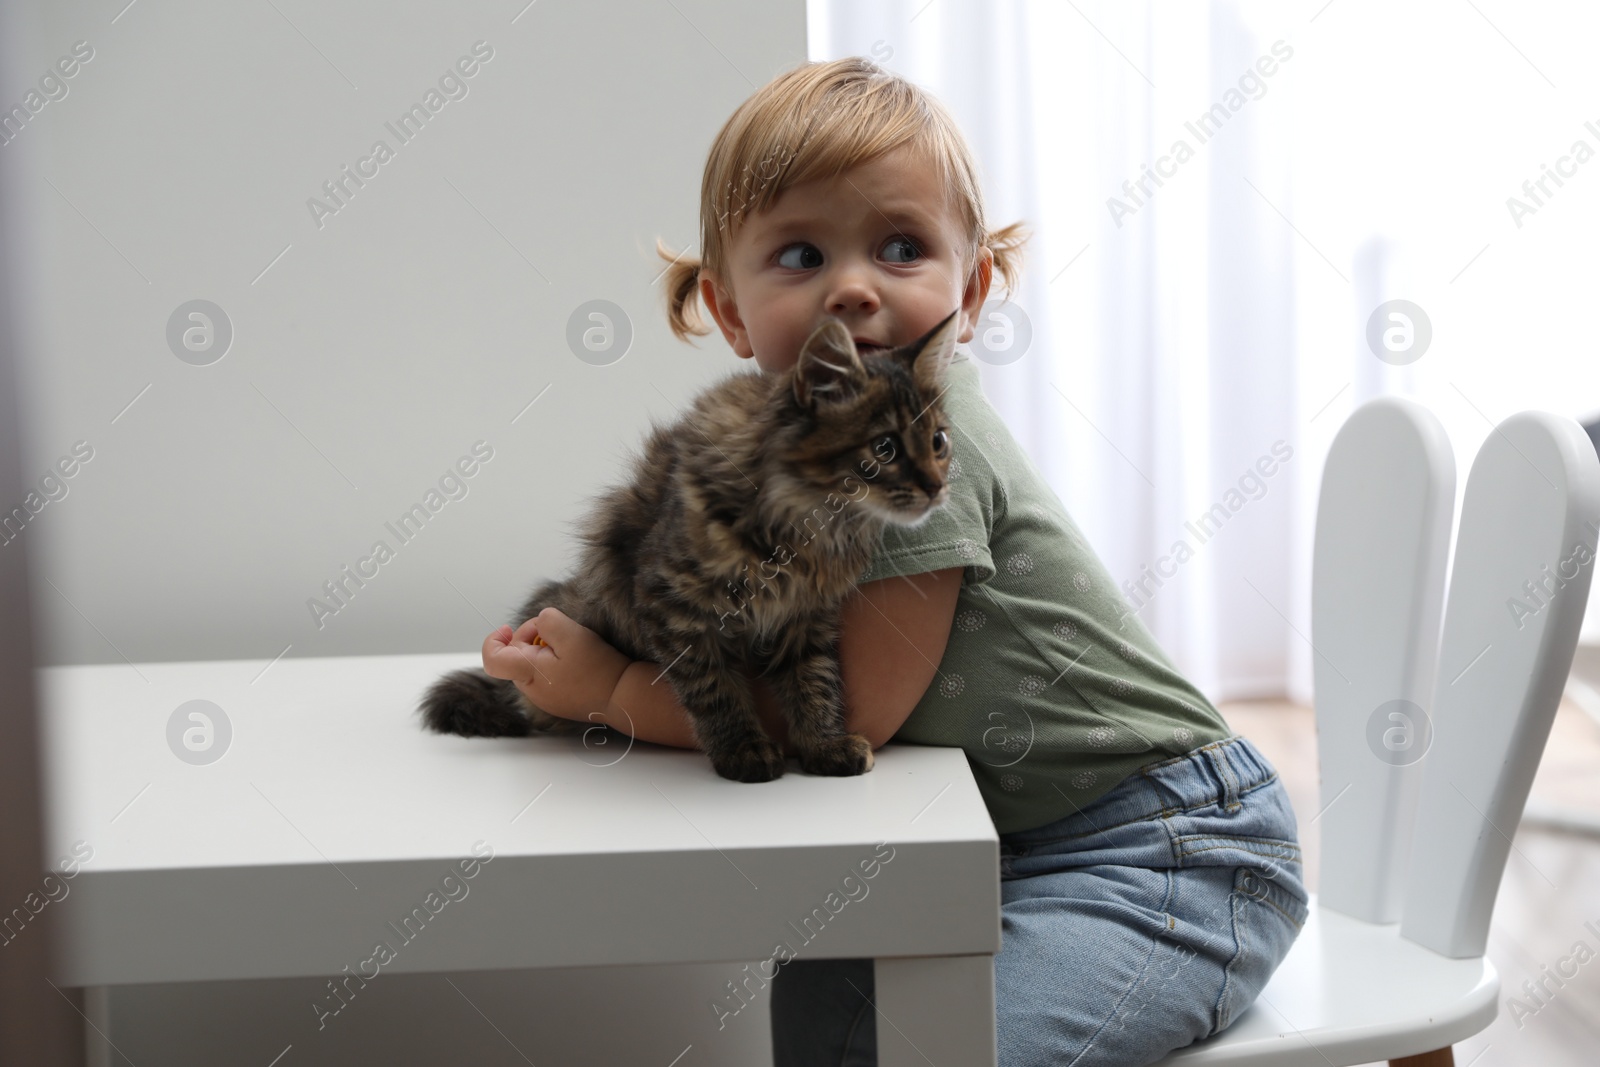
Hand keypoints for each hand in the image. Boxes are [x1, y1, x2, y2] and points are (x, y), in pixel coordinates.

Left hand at [481, 608, 630, 722]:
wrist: (623, 697)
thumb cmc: (598, 668)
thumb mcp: (571, 634)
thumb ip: (547, 622)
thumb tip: (539, 624)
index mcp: (528, 673)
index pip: (492, 659)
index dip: (494, 639)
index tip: (508, 627)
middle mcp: (532, 690)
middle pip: (516, 656)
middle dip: (532, 636)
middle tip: (559, 632)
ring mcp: (546, 699)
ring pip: (533, 665)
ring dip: (546, 650)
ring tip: (572, 648)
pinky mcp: (559, 701)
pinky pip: (548, 676)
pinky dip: (556, 663)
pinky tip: (576, 662)